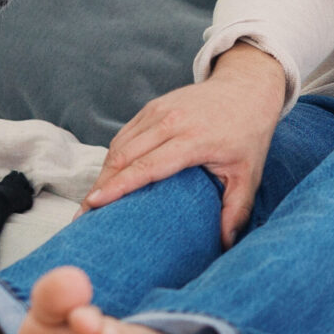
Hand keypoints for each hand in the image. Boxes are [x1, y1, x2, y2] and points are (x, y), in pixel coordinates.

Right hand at [85, 44, 285, 245]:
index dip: (120, 186)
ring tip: (90, 203)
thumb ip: (236, 210)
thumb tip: (225, 245)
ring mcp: (158, 111)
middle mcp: (171, 122)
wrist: (246, 88)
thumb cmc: (248, 134)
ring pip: (118, 145)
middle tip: (84, 217)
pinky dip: (112, 158)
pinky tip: (106, 180)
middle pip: (124, 156)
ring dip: (102, 174)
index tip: (94, 204)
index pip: (148, 165)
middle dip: (101, 186)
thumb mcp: (249, 174)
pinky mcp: (151, 108)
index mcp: (194, 139)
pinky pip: (124, 135)